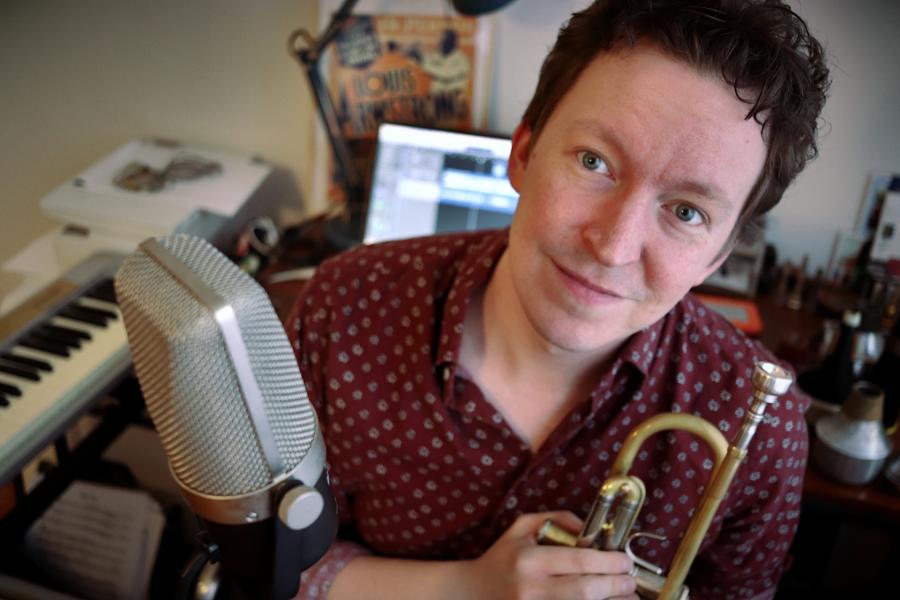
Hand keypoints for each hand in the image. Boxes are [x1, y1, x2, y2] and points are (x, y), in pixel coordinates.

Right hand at [458, 511, 637, 599]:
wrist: (471, 592)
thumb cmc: (501, 558)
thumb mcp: (521, 528)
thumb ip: (556, 520)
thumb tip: (589, 531)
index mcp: (529, 560)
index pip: (578, 561)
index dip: (608, 562)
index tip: (625, 561)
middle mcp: (532, 588)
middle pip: (585, 591)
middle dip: (616, 586)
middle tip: (631, 581)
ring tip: (627, 597)